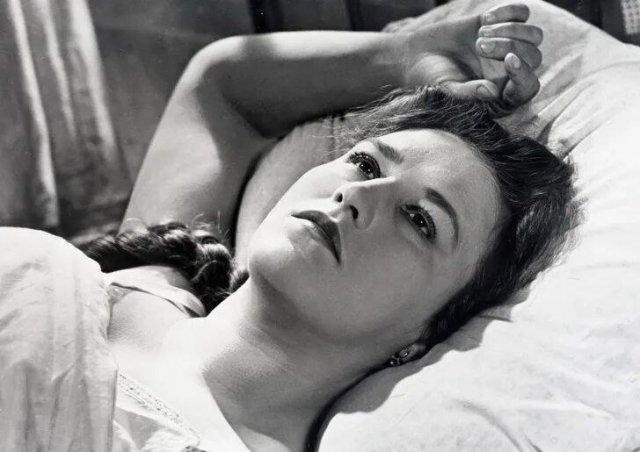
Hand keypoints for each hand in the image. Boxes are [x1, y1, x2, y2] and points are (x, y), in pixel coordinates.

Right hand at [396, 3, 542, 114]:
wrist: (419, 56)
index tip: (508, 61)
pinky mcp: (503, 24)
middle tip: (479, 46)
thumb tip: (493, 92)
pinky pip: (522, 13)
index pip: (528, 87)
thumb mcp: (448, 89)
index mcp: (502, 93)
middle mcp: (511, 71)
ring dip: (511, 30)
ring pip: (534, 35)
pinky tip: (484, 19)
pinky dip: (507, 12)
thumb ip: (469, 93)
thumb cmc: (433, 79)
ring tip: (481, 34)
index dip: (524, 73)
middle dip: (509, 47)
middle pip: (533, 56)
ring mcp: (510, 46)